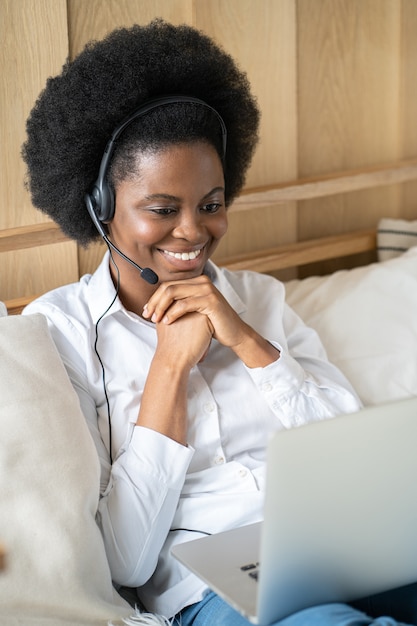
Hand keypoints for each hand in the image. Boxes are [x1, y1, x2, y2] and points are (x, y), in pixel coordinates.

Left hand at [143, 275, 279, 367]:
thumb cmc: (212, 323)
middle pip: (168, 287)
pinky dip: (173, 313)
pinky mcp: (211, 300)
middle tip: (147, 315)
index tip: (146, 311)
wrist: (233, 332)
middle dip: (155, 302)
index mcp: (196, 282)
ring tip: (155, 320)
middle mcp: (201, 281)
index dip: (154, 298)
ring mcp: (207, 289)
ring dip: (161, 307)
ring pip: (174, 293)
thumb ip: (180, 303)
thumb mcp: (194, 310)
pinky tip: (167, 322)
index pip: (168, 285)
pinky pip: (185, 304)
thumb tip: (157, 304)